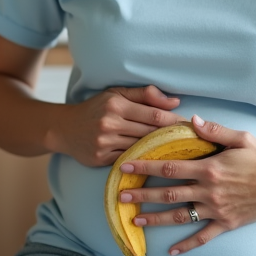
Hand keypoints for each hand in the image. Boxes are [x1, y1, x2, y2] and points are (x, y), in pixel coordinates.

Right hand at [51, 85, 185, 166]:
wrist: (64, 128)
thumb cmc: (96, 108)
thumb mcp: (117, 94)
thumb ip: (146, 94)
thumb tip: (175, 101)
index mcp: (116, 104)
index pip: (154, 115)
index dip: (174, 121)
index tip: (189, 126)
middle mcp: (110, 123)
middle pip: (150, 133)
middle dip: (171, 137)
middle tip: (191, 142)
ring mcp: (104, 143)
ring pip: (141, 148)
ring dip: (160, 151)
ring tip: (179, 153)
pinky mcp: (101, 159)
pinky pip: (129, 160)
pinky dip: (143, 161)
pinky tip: (157, 162)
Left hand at [118, 115, 255, 255]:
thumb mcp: (241, 138)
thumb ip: (214, 130)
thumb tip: (191, 119)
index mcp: (209, 168)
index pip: (170, 166)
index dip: (146, 166)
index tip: (126, 166)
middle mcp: (209, 190)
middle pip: (168, 193)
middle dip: (142, 195)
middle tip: (121, 197)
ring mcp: (216, 209)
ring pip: (180, 216)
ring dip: (156, 219)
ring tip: (135, 221)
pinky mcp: (225, 224)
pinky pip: (203, 236)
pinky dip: (187, 245)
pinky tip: (171, 251)